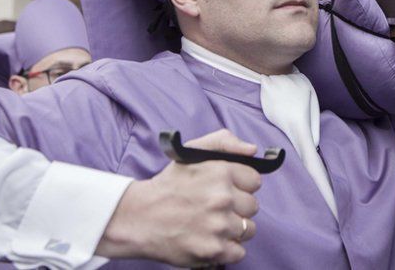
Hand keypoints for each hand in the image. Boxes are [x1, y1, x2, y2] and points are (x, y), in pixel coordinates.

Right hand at [96, 129, 261, 265]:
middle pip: (253, 206)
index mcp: (220, 172)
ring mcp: (219, 226)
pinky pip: (239, 252)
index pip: (254, 180)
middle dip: (237, 207)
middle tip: (216, 208)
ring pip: (249, 229)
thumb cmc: (168, 185)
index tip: (227, 189)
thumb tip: (253, 150)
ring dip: (233, 229)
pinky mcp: (214, 250)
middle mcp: (222, 198)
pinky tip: (211, 239)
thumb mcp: (192, 151)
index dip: (241, 185)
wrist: (139, 218)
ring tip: (212, 224)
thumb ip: (224, 142)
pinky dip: (227, 249)